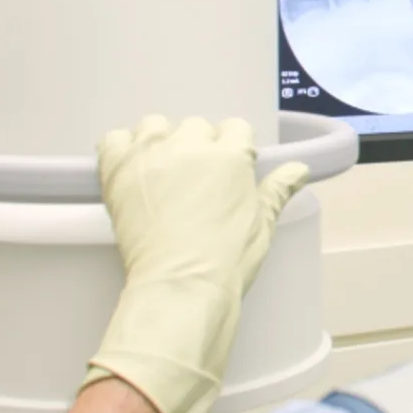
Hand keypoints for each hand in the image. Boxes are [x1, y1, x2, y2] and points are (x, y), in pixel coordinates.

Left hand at [83, 116, 307, 412]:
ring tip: (161, 173)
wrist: (181, 286)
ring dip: (160, 142)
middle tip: (195, 180)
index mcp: (230, 155)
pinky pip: (113, 140)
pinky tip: (131, 172)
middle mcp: (189, 146)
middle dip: (198, 147)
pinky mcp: (117, 171)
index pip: (235, 127)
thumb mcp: (262, 224)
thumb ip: (278, 190)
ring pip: (155, 126)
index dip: (234, 147)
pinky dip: (121, 150)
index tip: (229, 169)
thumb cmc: (228, 260)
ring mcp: (150, 156)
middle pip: (195, 127)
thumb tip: (299, 169)